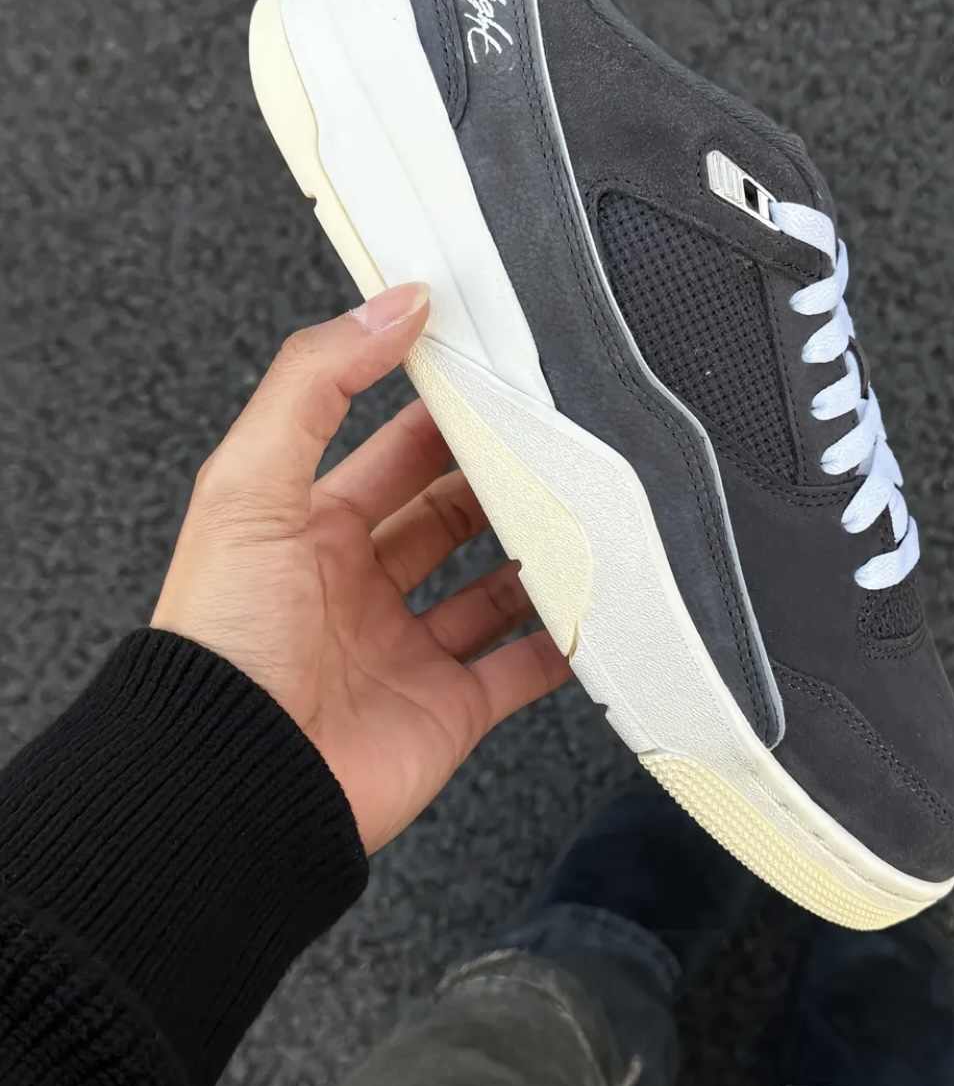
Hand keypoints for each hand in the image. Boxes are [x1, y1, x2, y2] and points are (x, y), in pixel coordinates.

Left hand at [151, 283, 571, 851]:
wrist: (232, 781)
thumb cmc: (224, 640)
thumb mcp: (249, 482)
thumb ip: (315, 384)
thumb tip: (390, 305)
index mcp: (309, 528)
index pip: (394, 452)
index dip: (443, 413)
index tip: (499, 377)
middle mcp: (359, 587)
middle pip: (453, 514)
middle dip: (502, 477)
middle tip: (562, 441)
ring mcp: (406, 650)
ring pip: (495, 586)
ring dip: (539, 553)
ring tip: (590, 514)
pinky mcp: (448, 711)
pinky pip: (523, 668)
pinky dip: (565, 643)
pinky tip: (598, 610)